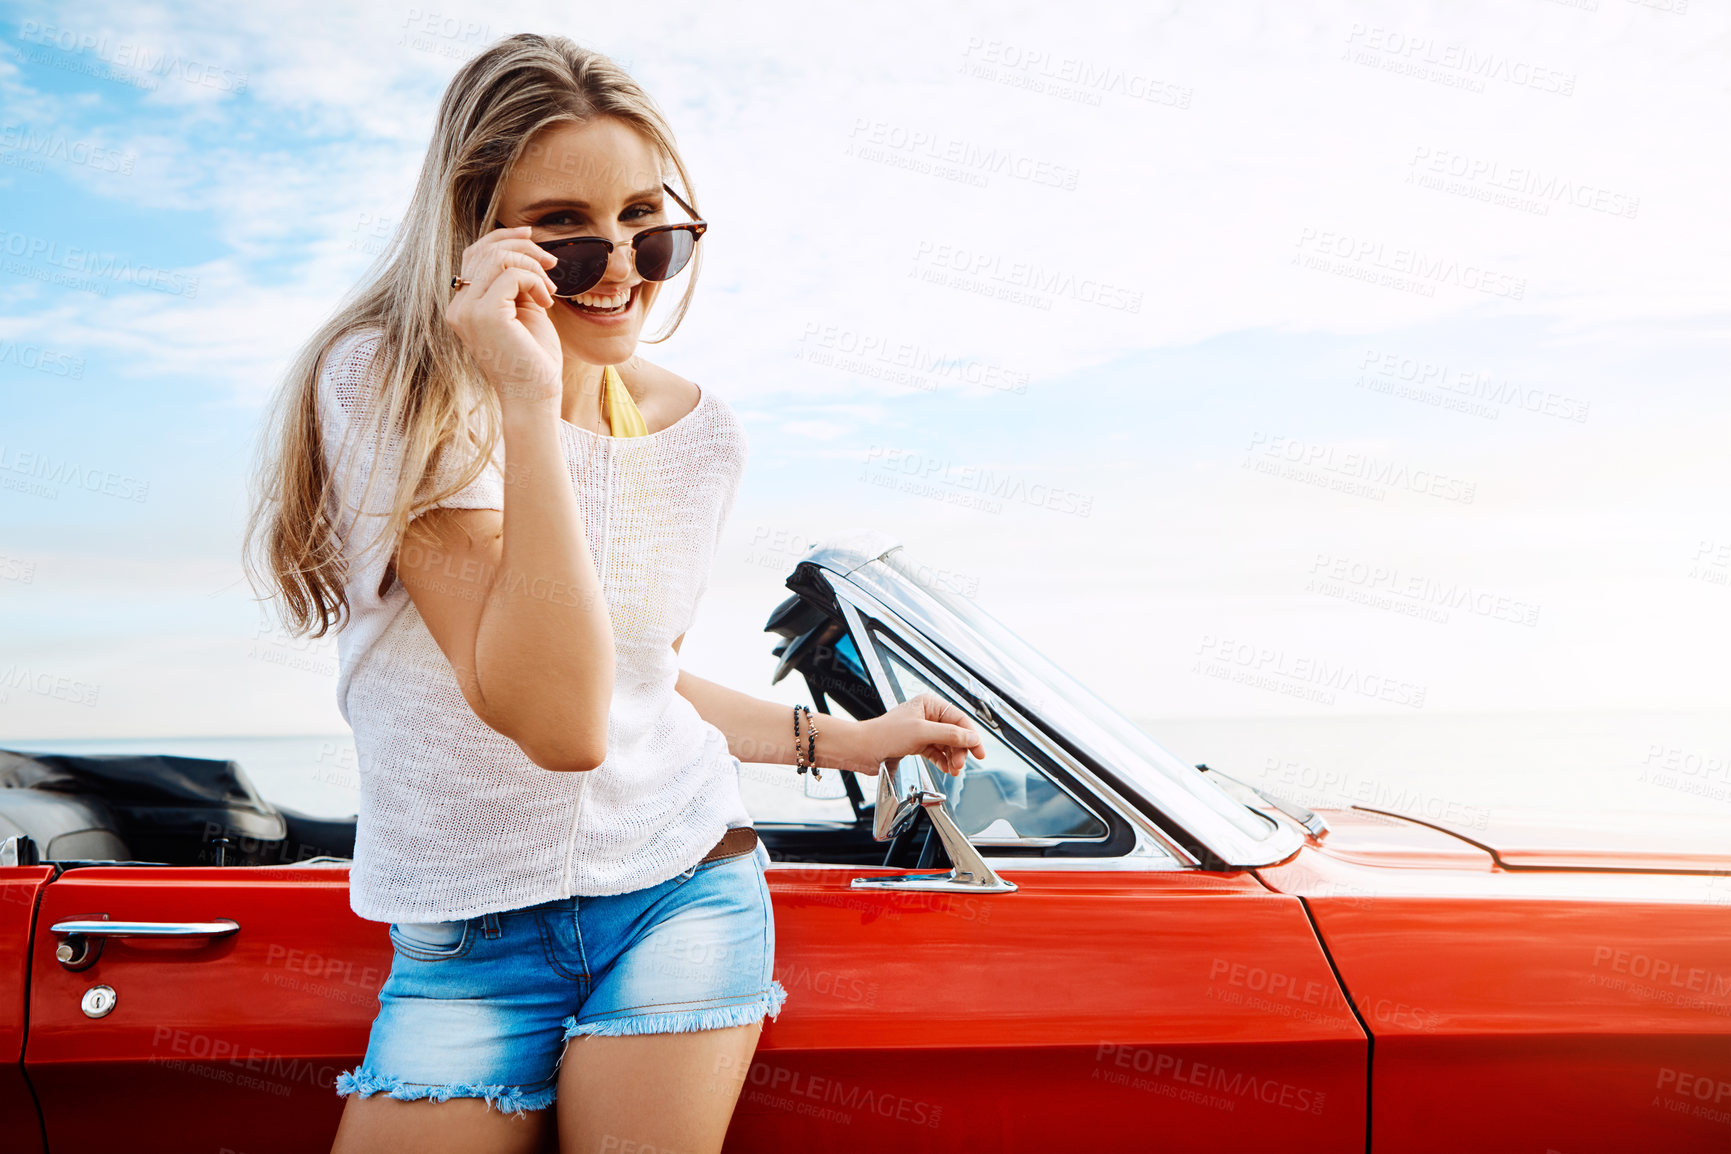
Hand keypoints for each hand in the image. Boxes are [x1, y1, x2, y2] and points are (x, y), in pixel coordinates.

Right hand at [443, 226, 563, 412]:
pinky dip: (535, 281)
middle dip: (524, 247)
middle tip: (552, 263)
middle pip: (485, 250)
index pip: (475, 254)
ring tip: (549, 290)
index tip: (533, 237)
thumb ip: (515, 283)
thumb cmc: (534, 359)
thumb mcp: (523, 310)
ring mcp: (467, 311)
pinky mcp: (485, 315)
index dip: (503, 237)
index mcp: (464, 305)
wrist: (535, 396)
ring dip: (532, 266)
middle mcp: (458, 306)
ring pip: (498, 257)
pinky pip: (511, 274)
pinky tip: (546, 302)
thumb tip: (525, 249)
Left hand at [852, 693, 984, 778]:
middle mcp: (927, 715)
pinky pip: (937, 752)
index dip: (971, 736)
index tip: (979, 751)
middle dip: (960, 750)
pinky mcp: (917, 744)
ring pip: (947, 744)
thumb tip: (972, 738)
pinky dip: (943, 761)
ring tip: (954, 769)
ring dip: (953, 758)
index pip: (959, 719)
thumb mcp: (922, 733)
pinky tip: (947, 768)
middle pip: (955, 733)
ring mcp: (922, 731)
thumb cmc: (884, 734)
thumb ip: (950, 735)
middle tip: (961, 764)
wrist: (862, 750)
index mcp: (929, 704)